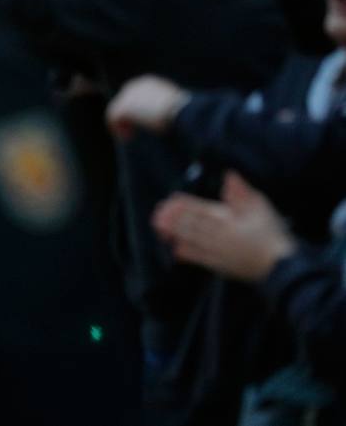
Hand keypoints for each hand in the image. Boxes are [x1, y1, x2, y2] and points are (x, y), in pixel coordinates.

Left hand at [106, 75, 189, 140]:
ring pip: (116, 111)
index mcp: (148, 82)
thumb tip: (161, 120)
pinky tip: (126, 137)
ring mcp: (127, 95)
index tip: (141, 123)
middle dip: (126, 117)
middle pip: (123, 102)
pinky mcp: (123, 106)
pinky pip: (112, 118)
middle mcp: (135, 85)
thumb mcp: (175, 107)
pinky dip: (117, 129)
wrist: (182, 110)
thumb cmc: (184, 112)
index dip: (134, 110)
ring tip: (129, 136)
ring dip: (121, 125)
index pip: (134, 95)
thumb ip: (164, 109)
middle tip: (132, 132)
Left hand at [152, 172, 295, 281]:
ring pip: (193, 241)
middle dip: (173, 219)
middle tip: (157, 215)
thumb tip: (229, 175)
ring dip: (175, 234)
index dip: (184, 205)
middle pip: (192, 225)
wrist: (284, 267)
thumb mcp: (261, 208)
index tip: (171, 201)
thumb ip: (242, 192)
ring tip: (160, 229)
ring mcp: (220, 252)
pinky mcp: (223, 267)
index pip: (201, 210)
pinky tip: (177, 250)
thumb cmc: (273, 234)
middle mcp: (220, 236)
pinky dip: (188, 254)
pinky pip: (201, 260)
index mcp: (229, 220)